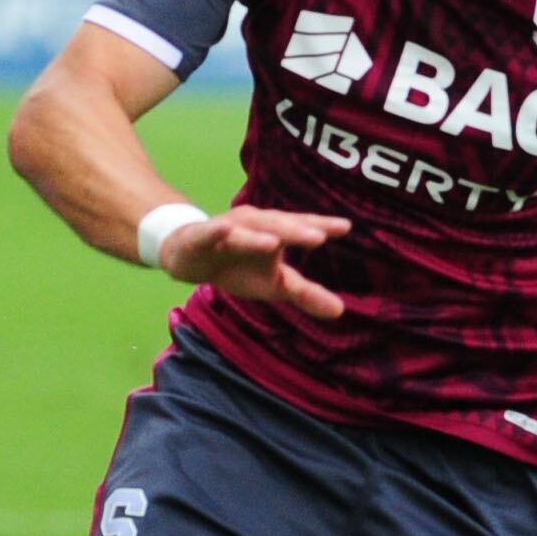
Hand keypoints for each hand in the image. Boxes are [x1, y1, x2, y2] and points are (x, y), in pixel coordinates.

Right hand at [156, 204, 350, 315]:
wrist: (190, 258)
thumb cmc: (239, 267)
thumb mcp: (273, 284)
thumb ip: (305, 293)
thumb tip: (340, 311)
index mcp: (275, 232)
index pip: (301, 227)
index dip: (321, 225)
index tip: (346, 227)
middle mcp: (254, 224)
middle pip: (278, 226)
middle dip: (296, 230)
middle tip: (319, 235)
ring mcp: (227, 229)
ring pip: (245, 232)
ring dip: (258, 235)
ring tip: (274, 242)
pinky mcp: (201, 237)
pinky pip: (209, 233)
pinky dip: (216, 231)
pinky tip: (225, 228)